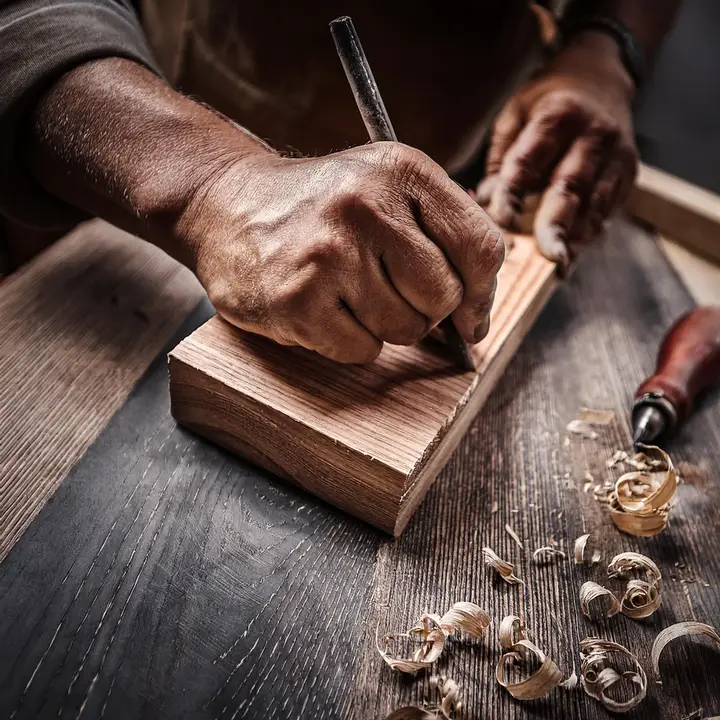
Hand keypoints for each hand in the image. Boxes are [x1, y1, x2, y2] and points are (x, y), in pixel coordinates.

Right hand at [178, 142, 504, 362]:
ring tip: (347, 293)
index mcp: (401, 170)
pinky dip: (348, 342)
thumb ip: (442, 235)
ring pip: (404, 329)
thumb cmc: (320, 205)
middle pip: (444, 297)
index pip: (481, 247)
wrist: (228, 203)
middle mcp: (366, 206)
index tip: (470, 317)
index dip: (482, 294)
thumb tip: (477, 316)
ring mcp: (328, 255)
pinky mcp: (297, 300)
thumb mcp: (385, 187)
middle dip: (425, 310)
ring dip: (383, 326)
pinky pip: (361, 350)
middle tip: (388, 293)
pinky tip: (323, 309)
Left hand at [477, 31, 638, 269]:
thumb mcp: (515, 114)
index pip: (529, 161)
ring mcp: (617, 155)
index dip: (512, 194)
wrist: (602, 78)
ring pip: (595, 204)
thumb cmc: (546, 104)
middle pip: (571, 186)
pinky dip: (588, 234)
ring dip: (575, 237)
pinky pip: (607, 210)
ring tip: (558, 265)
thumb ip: (502, 158)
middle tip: (546, 254)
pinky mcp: (628, 174)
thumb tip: (485, 203)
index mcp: (557, 115)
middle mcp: (593, 134)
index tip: (499, 222)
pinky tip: (571, 253)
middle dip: (556, 224)